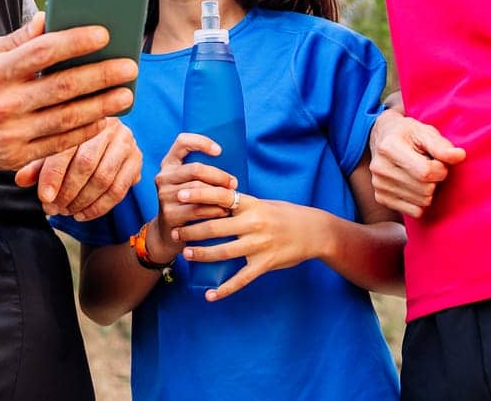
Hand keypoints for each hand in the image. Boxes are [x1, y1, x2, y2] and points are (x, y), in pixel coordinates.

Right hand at [0, 12, 137, 169]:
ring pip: (66, 118)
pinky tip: (105, 118)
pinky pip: (59, 144)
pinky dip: (85, 131)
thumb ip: (19, 39)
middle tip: (129, 67)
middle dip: (100, 76)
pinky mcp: (15, 156)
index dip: (75, 42)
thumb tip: (52, 16)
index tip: (104, 34)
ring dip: (102, 106)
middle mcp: (3, 103)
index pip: (42, 52)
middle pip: (62, 87)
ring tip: (127, 94)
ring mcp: (10, 133)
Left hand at [14, 118, 141, 219]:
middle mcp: (108, 125)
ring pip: (104, 178)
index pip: (67, 148)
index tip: (44, 198)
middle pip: (86, 164)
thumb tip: (20, 180)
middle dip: (67, 192)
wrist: (105, 140)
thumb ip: (37, 164)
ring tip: (66, 212)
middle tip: (53, 209)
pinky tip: (82, 215)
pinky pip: (119, 190)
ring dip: (82, 202)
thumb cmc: (72, 145)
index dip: (54, 176)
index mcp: (83, 117)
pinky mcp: (137, 159)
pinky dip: (99, 207)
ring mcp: (126, 142)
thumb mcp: (52, 150)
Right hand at [148, 132, 237, 263]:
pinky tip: (224, 211)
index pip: (182, 141)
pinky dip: (214, 210)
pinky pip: (197, 209)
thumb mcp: (189, 183)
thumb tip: (235, 163)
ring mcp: (164, 195)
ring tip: (232, 199)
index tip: (220, 151)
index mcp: (169, 163)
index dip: (201, 142)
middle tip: (233, 183)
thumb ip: (203, 172)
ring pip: (198, 190)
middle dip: (219, 176)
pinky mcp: (169, 214)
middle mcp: (163, 177)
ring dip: (219, 194)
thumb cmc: (189, 202)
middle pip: (195, 169)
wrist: (169, 233)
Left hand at [174, 196, 318, 300]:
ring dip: (202, 254)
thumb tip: (213, 201)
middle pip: (216, 227)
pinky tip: (210, 295)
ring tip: (186, 254)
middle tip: (175, 232)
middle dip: (192, 230)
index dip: (199, 195)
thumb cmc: (286, 215)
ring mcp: (260, 245)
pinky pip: (241, 279)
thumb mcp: (263, 204)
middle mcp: (254, 224)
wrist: (315, 231)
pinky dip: (224, 289)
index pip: (222, 197)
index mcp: (253, 205)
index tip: (181, 196)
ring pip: (224, 252)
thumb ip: (241, 205)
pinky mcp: (265, 264)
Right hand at [368, 109, 464, 218]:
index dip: (441, 169)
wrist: (383, 137)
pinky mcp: (381, 198)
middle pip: (425, 189)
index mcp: (389, 147)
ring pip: (422, 202)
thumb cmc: (408, 134)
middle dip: (436, 179)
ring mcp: (378, 185)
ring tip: (421, 174)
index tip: (439, 161)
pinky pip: (415, 212)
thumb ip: (442, 146)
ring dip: (429, 190)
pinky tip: (415, 186)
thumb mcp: (425, 132)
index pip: (425, 172)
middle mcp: (380, 168)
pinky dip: (421, 202)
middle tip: (430, 166)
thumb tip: (460, 156)